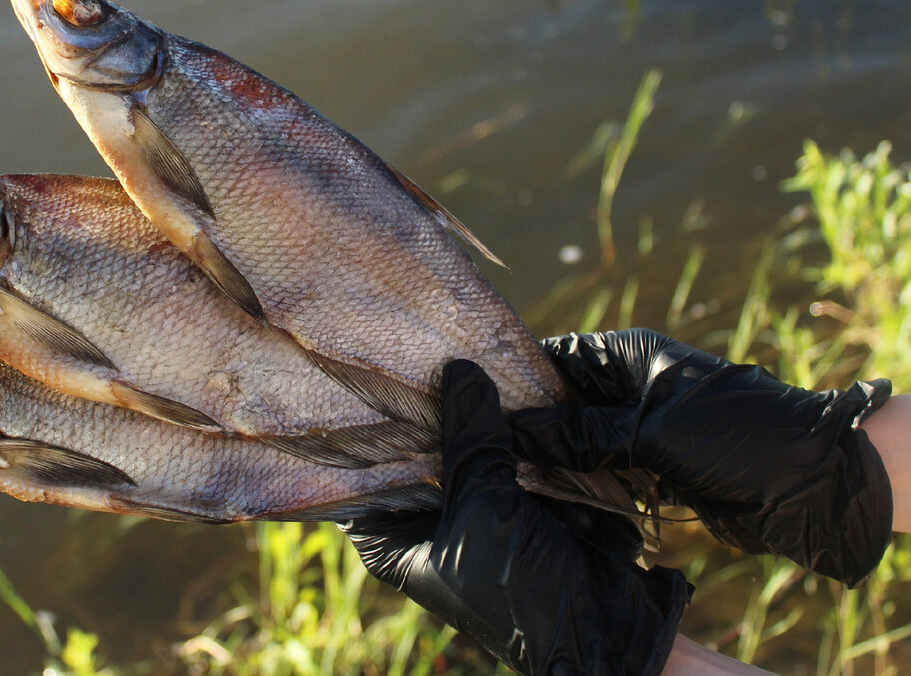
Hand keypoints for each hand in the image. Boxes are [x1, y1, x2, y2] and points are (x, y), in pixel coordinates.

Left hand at [341, 360, 689, 675]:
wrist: (607, 629)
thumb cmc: (521, 590)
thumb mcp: (483, 508)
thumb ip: (470, 439)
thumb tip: (458, 369)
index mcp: (393, 536)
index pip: (361, 469)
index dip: (364, 422)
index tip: (368, 366)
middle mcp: (426, 518)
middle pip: (415, 447)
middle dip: (426, 403)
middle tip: (424, 341)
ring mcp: (473, 503)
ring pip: (464, 441)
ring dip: (473, 404)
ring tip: (464, 342)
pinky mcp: (517, 494)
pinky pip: (506, 446)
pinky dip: (511, 418)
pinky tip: (510, 371)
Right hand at [510, 329, 892, 586]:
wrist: (811, 484)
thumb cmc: (735, 435)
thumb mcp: (654, 430)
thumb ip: (584, 433)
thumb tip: (517, 432)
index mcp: (633, 355)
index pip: (560, 354)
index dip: (518, 371)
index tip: (474, 391)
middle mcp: (632, 385)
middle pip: (564, 398)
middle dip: (527, 419)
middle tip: (480, 441)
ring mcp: (642, 426)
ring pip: (579, 437)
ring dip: (550, 454)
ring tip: (502, 471)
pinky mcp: (652, 464)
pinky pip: (601, 467)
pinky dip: (577, 479)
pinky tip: (543, 495)